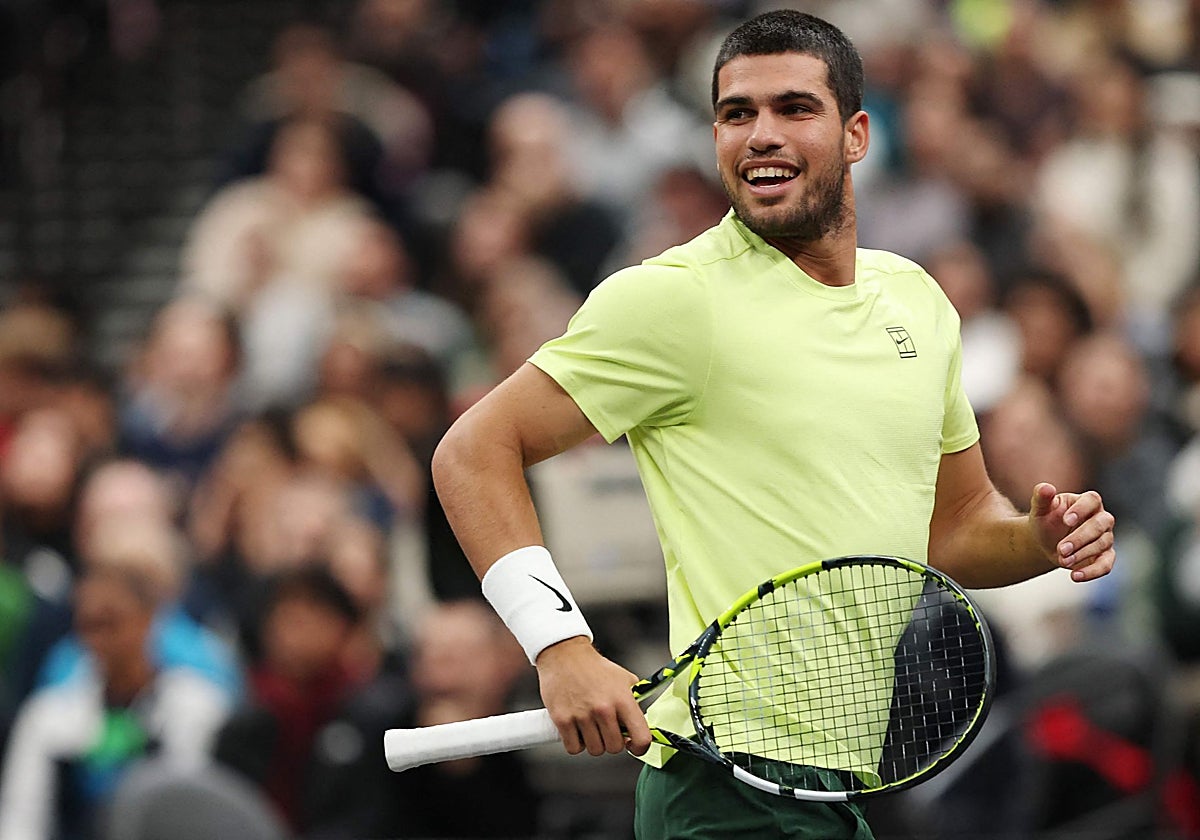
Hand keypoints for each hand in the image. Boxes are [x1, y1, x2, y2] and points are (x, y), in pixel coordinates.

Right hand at [535, 636, 651, 757]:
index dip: (640, 748)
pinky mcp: (562, 720)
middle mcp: (604, 709)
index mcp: (623, 699)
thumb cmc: (594, 667)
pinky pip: (574, 748)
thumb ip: (634, 701)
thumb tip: (640, 723)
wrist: (564, 654)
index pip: (641, 738)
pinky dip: (575, 743)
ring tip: (590, 726)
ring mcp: (582, 716)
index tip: (633, 745)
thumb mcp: (623, 678)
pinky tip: (576, 729)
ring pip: (595, 750)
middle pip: (615, 748)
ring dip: (593, 742)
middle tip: (605, 728)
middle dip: (612, 741)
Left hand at [1028, 483, 1115, 582]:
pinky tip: (1074, 576)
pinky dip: (1092, 572)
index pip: (1093, 500)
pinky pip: (1106, 565)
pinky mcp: (1105, 557)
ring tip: (1061, 559)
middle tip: (1061, 548)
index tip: (1065, 520)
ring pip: (1101, 544)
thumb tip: (1046, 488)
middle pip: (1099, 524)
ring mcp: (1105, 538)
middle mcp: (1101, 518)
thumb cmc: (1045, 521)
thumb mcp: (1040, 509)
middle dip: (1080, 537)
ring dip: (1081, 554)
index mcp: (1087, 502)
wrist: (1045, 542)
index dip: (1081, 509)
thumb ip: (1041, 497)